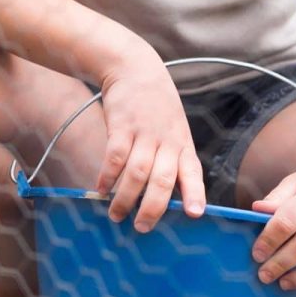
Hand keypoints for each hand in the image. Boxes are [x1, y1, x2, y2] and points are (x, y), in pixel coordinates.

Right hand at [95, 53, 205, 230]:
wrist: (135, 68)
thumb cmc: (156, 107)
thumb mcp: (174, 129)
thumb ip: (171, 158)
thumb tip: (163, 195)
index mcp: (183, 144)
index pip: (193, 172)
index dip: (194, 193)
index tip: (194, 214)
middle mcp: (166, 141)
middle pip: (163, 180)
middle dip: (153, 207)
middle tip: (142, 228)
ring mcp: (144, 133)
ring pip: (137, 173)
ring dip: (126, 197)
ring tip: (116, 215)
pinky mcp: (121, 125)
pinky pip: (114, 156)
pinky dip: (108, 176)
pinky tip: (101, 189)